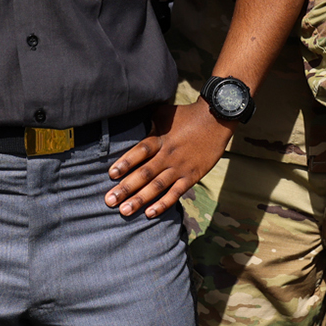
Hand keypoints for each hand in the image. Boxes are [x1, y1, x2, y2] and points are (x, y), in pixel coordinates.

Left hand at [104, 99, 232, 218]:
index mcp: (160, 138)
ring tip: (124, 211)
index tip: (111, 175)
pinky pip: (176, 193)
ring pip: (157, 186)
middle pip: (144, 173)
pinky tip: (150, 213)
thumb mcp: (163, 112)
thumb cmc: (187, 115)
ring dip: (140, 199)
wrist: (216, 119)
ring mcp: (180, 167)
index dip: (125, 163)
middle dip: (126, 188)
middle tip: (109, 201)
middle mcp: (168, 155)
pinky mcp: (192, 176)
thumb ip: (147, 120)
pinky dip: (163, 204)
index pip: (140, 152)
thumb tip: (130, 117)